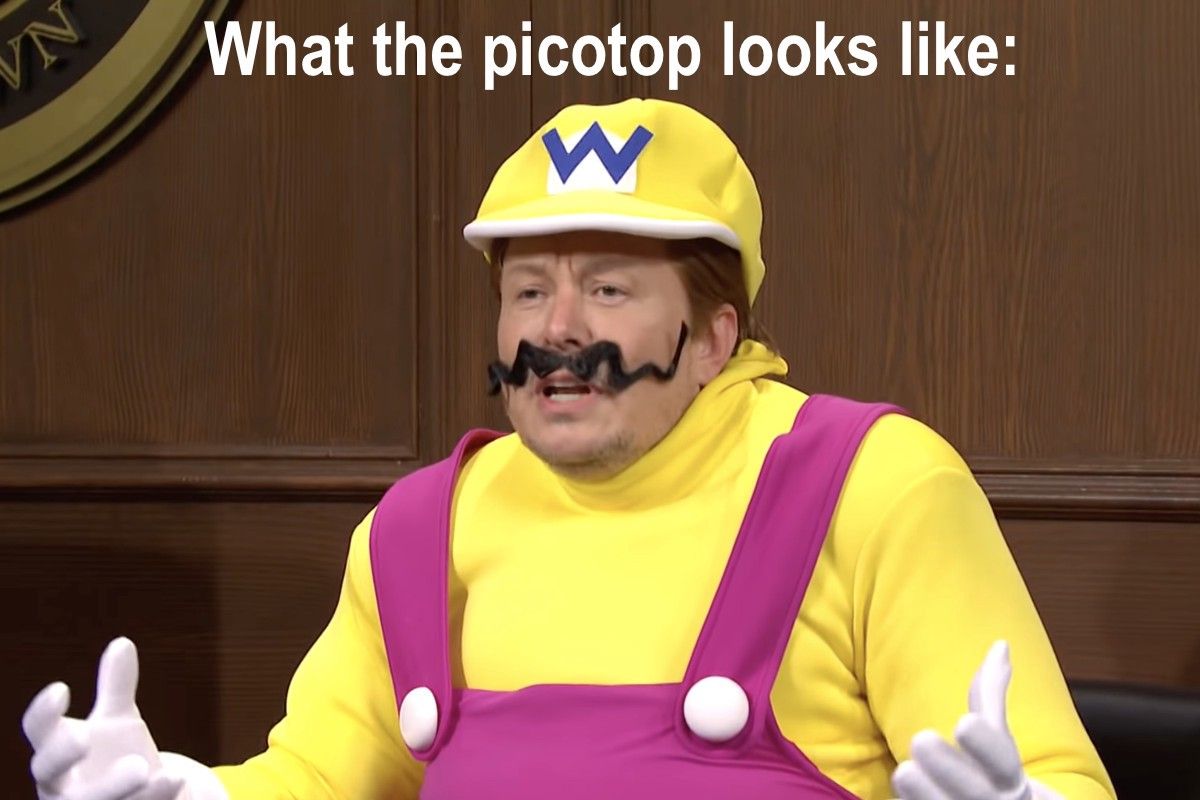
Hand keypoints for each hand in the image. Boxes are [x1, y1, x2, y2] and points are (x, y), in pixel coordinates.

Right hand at [23, 637, 182, 799]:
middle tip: (84, 736)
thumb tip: (122, 641)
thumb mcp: (117, 722)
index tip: (62, 687)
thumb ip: (117, 688)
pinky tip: (176, 781)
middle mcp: (62, 785)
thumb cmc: (116, 757)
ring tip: (147, 767)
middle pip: (49, 773)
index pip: (38, 732)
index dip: (44, 713)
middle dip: (62, 755)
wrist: (142, 797)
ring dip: (117, 788)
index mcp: (57, 753)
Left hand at [891, 640, 1058, 799]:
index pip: (1002, 760)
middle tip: (921, 739)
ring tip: (904, 772)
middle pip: (974, 792)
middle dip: (949, 769)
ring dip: (925, 795)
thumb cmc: (994, 776)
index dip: (985, 744)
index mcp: (1006, 776)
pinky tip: (897, 799)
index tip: (964, 722)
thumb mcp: (999, 739)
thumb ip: (992, 695)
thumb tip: (1000, 644)